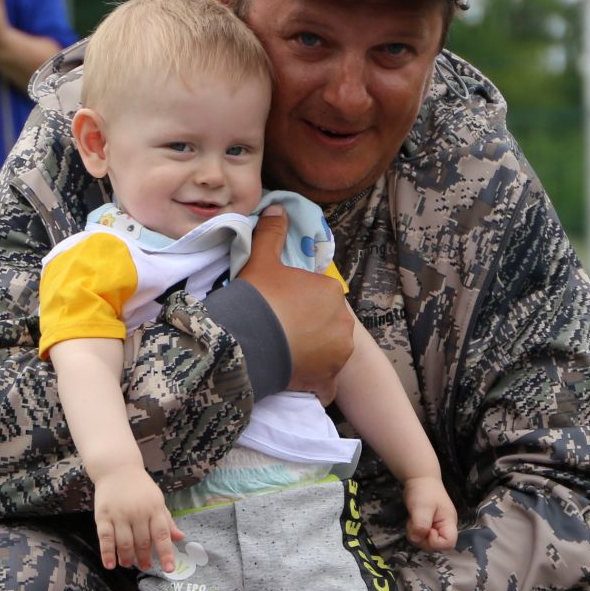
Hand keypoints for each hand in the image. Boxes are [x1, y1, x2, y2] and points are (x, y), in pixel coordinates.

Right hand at [93, 466, 183, 571]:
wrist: (116, 468)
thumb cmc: (140, 487)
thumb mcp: (157, 500)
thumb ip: (167, 521)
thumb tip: (180, 537)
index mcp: (154, 509)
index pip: (162, 535)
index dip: (166, 554)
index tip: (169, 569)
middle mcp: (138, 512)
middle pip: (142, 542)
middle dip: (144, 558)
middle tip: (145, 566)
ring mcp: (119, 514)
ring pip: (125, 542)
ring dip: (127, 558)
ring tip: (129, 564)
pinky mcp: (103, 515)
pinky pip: (105, 538)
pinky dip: (108, 553)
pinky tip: (110, 564)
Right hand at [238, 206, 353, 401]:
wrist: (246, 341)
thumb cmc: (257, 298)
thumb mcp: (261, 259)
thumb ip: (272, 232)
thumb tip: (277, 208)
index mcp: (332, 291)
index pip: (321, 294)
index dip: (300, 301)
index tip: (282, 307)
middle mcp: (343, 322)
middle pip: (327, 323)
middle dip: (311, 327)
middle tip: (282, 331)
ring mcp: (338, 353)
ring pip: (330, 352)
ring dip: (315, 354)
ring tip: (286, 355)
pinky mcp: (328, 379)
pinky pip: (325, 382)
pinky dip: (315, 381)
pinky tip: (297, 378)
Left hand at [403, 476, 457, 551]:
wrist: (420, 480)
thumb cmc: (424, 491)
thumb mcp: (422, 507)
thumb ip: (421, 524)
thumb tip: (418, 538)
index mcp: (449, 523)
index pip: (449, 543)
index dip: (436, 542)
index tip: (428, 531)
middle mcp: (444, 528)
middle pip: (435, 546)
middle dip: (422, 539)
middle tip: (415, 524)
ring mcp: (436, 528)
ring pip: (426, 543)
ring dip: (416, 535)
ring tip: (413, 520)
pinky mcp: (428, 527)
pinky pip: (420, 537)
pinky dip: (414, 532)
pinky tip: (412, 521)